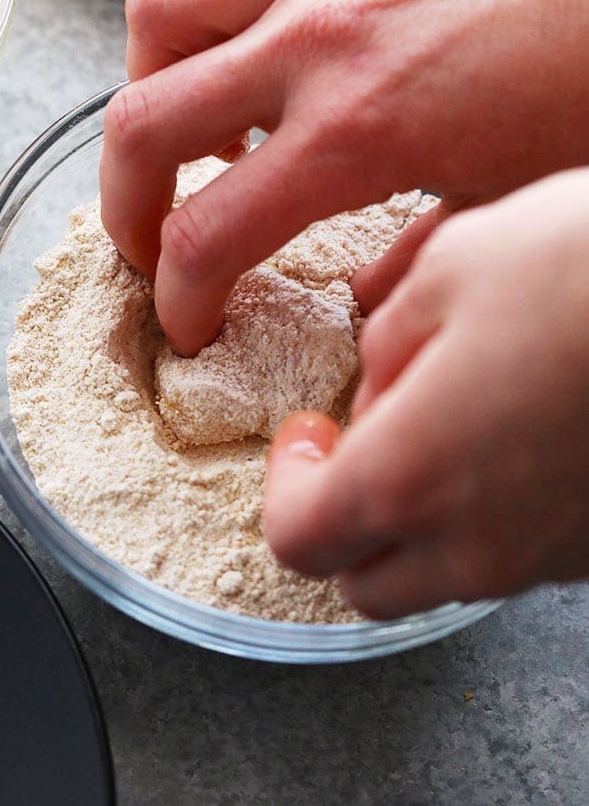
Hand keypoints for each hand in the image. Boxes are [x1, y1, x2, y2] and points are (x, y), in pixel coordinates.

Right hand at [100, 0, 588, 353]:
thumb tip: (358, 298)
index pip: (207, 238)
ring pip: (162, 8)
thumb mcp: (499, 212)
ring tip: (190, 116)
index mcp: (354, 138)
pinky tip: (247, 9)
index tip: (188, 321)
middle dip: (124, 203)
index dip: (178, 297)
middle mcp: (315, 47)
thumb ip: (407, 260)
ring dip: (150, 76)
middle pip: (142, 123)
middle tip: (146, 238)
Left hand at [264, 169, 588, 617]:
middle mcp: (478, 542)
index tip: (306, 433)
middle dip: (344, 519)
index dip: (286, 486)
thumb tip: (378, 378)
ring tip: (449, 422)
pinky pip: (518, 556)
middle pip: (367, 582)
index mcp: (411, 474)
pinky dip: (491, 514)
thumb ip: (389, 337)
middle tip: (361, 439)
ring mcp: (549, 557)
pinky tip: (518, 432)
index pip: (302, 538)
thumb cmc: (587, 268)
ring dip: (419, 519)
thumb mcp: (455, 264)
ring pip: (443, 576)